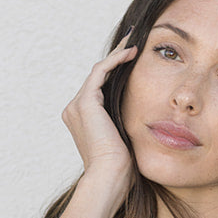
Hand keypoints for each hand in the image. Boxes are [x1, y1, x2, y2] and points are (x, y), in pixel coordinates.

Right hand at [61, 38, 137, 192]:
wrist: (108, 177)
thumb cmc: (119, 169)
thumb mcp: (123, 141)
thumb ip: (124, 125)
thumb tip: (142, 117)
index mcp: (82, 120)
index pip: (99, 88)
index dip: (114, 72)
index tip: (132, 58)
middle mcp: (74, 110)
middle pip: (98, 76)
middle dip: (116, 57)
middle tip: (133, 40)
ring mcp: (77, 105)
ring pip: (99, 71)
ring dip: (117, 54)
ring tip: (135, 41)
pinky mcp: (85, 102)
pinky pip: (101, 72)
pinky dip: (116, 60)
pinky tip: (132, 52)